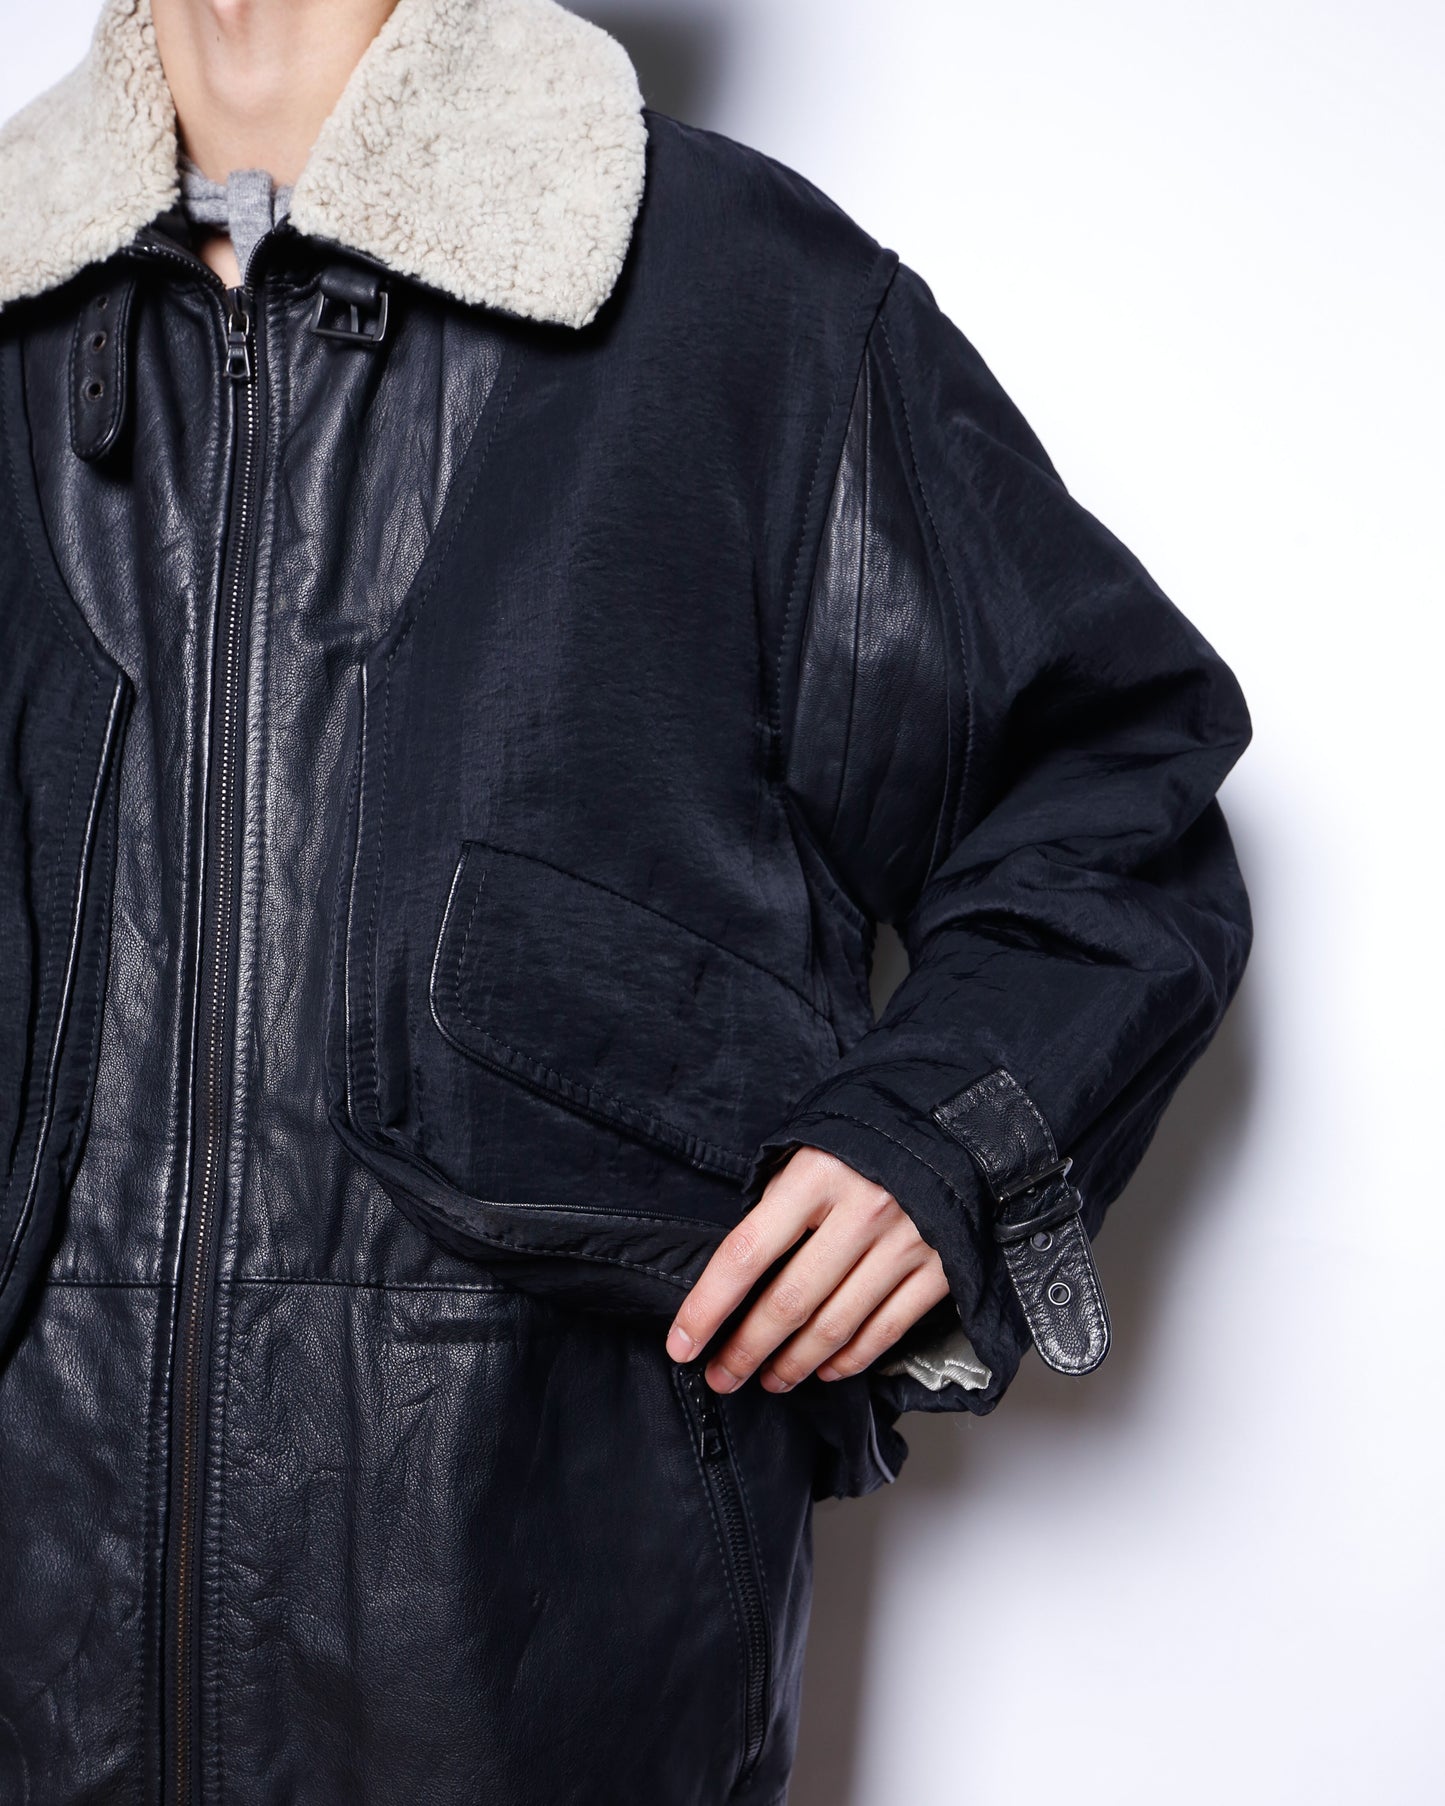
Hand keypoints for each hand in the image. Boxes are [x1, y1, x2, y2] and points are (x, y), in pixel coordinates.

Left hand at [663, 1145, 950, 1392]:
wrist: (959, 1127)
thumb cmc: (869, 1137)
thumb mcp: (812, 1147)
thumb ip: (777, 1199)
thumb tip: (741, 1269)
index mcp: (815, 1175)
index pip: (745, 1254)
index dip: (707, 1308)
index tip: (682, 1345)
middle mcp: (861, 1211)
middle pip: (788, 1302)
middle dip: (746, 1350)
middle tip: (721, 1376)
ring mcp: (905, 1243)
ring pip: (835, 1326)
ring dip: (794, 1364)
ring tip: (769, 1379)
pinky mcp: (939, 1269)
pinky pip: (885, 1330)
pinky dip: (850, 1359)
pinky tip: (825, 1370)